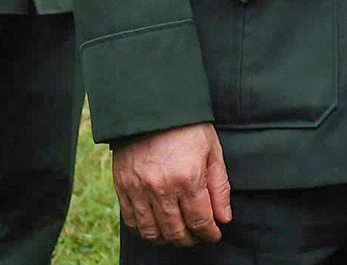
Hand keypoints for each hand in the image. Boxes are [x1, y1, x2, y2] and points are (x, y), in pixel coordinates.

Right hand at [112, 123, 230, 246]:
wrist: (152, 107)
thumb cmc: (187, 127)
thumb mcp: (212, 151)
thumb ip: (219, 187)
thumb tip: (223, 218)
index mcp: (188, 178)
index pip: (200, 221)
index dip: (209, 233)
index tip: (214, 234)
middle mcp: (162, 188)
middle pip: (176, 231)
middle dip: (190, 239)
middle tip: (197, 235)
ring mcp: (139, 189)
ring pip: (152, 232)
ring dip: (167, 238)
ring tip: (177, 233)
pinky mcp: (123, 186)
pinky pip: (131, 221)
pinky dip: (144, 229)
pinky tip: (155, 225)